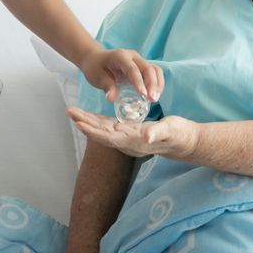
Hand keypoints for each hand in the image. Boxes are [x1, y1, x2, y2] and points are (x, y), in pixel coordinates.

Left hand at [66, 107, 197, 158]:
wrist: (184, 142)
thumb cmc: (179, 134)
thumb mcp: (170, 131)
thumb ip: (158, 133)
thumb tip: (147, 136)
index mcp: (134, 141)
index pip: (109, 137)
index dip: (93, 131)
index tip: (79, 123)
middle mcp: (127, 141)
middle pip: (101, 133)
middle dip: (84, 123)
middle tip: (69, 111)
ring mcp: (127, 137)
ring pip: (102, 129)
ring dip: (87, 121)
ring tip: (73, 111)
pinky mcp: (129, 131)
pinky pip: (109, 126)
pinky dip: (98, 120)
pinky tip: (89, 116)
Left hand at [77, 48, 162, 101]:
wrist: (95, 59)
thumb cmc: (95, 68)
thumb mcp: (97, 77)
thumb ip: (106, 86)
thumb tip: (111, 98)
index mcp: (120, 56)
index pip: (132, 69)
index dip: (139, 81)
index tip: (144, 95)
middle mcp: (132, 56)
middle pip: (148, 68)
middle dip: (153, 84)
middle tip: (153, 100)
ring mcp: (139, 61)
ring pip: (155, 70)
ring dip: (157, 84)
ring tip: (155, 99)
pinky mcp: (142, 67)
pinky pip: (154, 73)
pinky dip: (157, 84)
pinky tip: (154, 95)